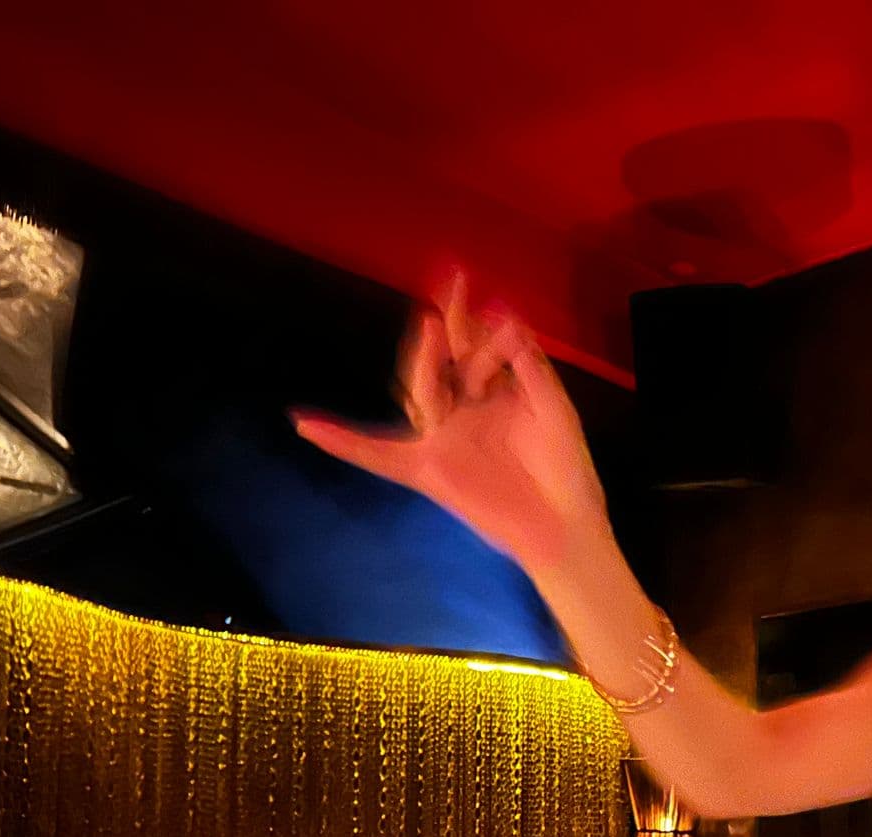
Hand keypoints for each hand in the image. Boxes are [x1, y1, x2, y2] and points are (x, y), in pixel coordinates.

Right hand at [292, 269, 606, 572]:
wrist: (564, 526)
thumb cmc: (566, 469)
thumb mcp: (553, 406)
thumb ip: (526, 365)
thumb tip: (503, 315)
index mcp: (494, 393)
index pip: (475, 345)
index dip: (477, 316)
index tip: (490, 294)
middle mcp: (463, 410)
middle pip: (444, 358)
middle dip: (449, 318)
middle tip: (452, 276)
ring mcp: (442, 438)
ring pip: (422, 390)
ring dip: (424, 359)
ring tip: (430, 328)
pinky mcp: (428, 471)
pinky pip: (378, 455)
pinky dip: (342, 442)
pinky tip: (305, 424)